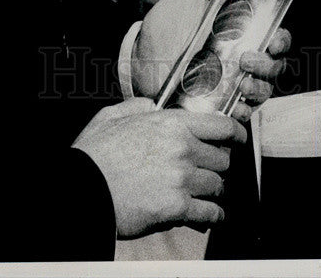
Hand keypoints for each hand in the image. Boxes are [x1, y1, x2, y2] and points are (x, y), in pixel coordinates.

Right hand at [73, 99, 245, 235]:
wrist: (82, 190)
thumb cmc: (94, 155)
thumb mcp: (112, 115)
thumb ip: (137, 106)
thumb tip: (151, 105)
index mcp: (171, 123)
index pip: (220, 125)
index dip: (235, 133)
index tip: (239, 138)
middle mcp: (183, 148)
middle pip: (221, 157)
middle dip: (217, 165)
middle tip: (209, 170)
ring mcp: (182, 178)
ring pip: (217, 184)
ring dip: (213, 190)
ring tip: (207, 193)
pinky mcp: (177, 207)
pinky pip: (209, 212)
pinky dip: (213, 215)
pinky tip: (211, 216)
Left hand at [130, 0, 290, 117]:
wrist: (139, 62)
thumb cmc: (164, 27)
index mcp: (238, 31)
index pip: (274, 35)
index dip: (281, 37)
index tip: (275, 35)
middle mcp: (240, 57)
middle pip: (276, 63)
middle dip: (271, 62)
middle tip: (249, 58)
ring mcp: (232, 82)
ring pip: (266, 88)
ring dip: (260, 85)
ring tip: (241, 78)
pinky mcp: (220, 104)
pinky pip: (246, 112)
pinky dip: (246, 108)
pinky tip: (235, 99)